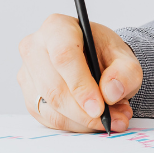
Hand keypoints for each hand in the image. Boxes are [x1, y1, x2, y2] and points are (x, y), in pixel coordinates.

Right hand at [17, 14, 141, 132]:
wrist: (95, 60)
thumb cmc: (105, 54)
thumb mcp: (125, 58)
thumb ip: (125, 73)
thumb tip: (110, 92)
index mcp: (57, 27)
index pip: (64, 57)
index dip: (81, 86)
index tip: (99, 108)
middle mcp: (35, 48)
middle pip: (54, 88)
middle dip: (85, 111)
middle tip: (113, 120)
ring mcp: (27, 74)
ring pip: (51, 108)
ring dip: (84, 121)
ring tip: (112, 118)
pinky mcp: (29, 96)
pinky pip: (50, 119)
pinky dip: (75, 125)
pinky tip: (94, 119)